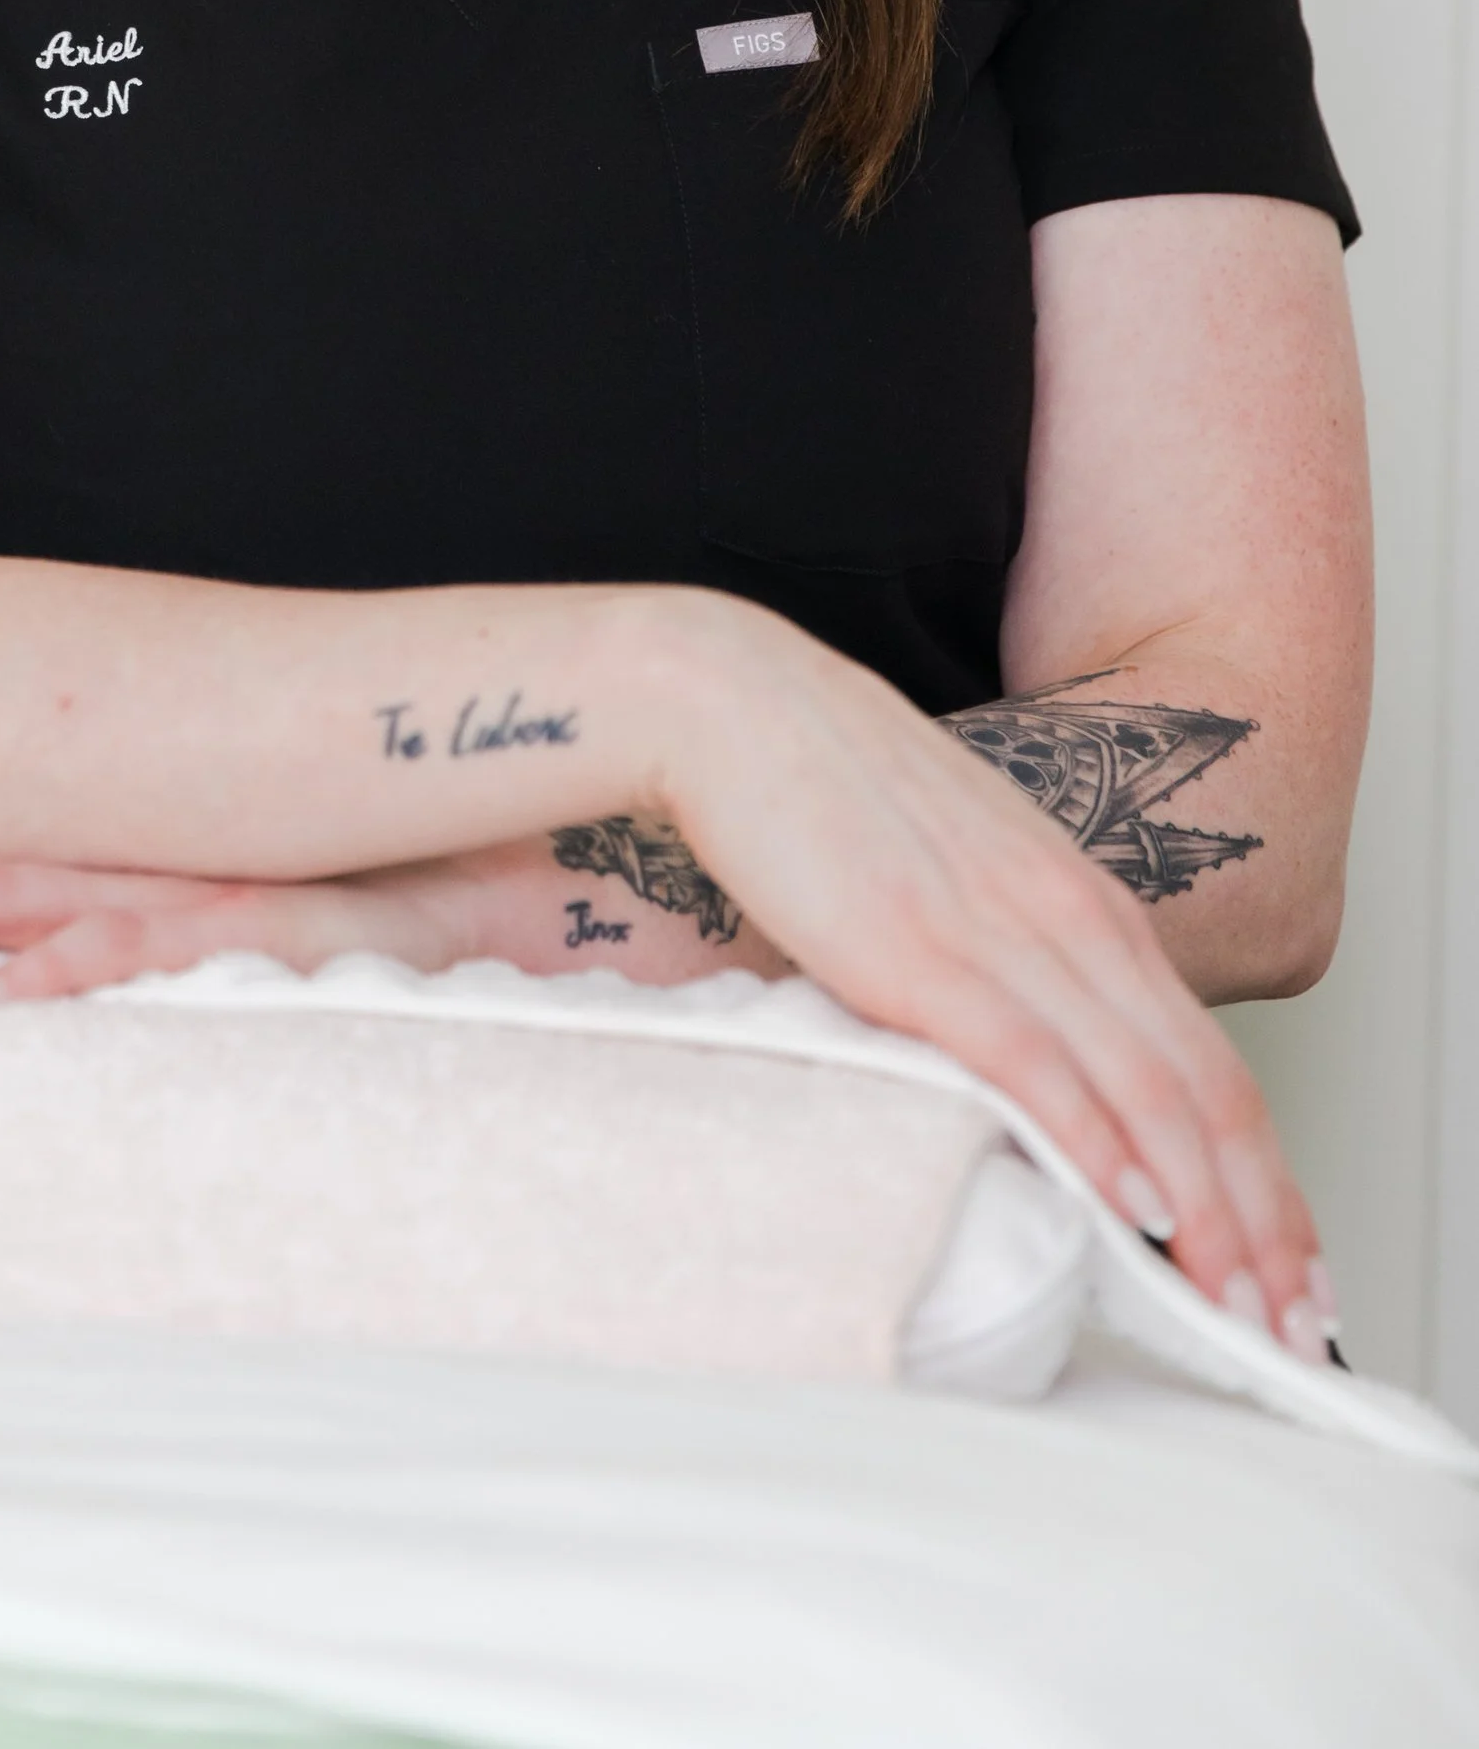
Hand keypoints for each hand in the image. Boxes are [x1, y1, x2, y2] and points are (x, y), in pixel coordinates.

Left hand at [0, 854, 466, 1003]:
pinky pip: (140, 942)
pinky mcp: (244, 919)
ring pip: (7, 902)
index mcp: (75, 863)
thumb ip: (81, 971)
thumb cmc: (317, 924)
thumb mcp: (172, 948)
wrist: (474, 883)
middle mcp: (103, 861)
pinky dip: (66, 972)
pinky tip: (2, 1009)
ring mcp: (168, 884)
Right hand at [655, 592, 1334, 1359]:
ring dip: (1206, 1214)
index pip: (1211, 1062)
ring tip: (1236, 1304)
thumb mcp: (956, 877)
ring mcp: (999, 932)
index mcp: (1081, 899)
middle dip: (1260, 1223)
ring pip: (1145, 1091)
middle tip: (1291, 1325)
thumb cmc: (829, 790)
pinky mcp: (919, 952)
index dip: (1265, 1178)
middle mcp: (1067, 914)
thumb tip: (1028, 1074)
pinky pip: (1035, 1062)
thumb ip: (1006, 961)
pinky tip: (1134, 1208)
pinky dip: (1098, 1144)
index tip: (1289, 1268)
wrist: (735, 701)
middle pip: (1206, 1091)